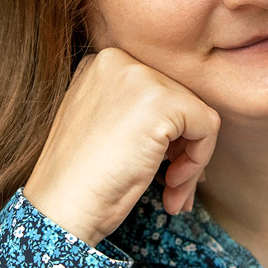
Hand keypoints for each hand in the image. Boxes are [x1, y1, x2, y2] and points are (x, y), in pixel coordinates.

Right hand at [23, 48, 220, 245]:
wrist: (60, 208)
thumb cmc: (79, 181)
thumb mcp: (105, 128)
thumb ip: (140, 114)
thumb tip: (191, 129)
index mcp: (101, 64)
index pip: (159, 91)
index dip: (168, 135)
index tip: (162, 168)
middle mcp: (118, 60)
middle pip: (180, 101)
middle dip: (182, 150)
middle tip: (172, 187)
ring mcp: (139, 77)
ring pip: (197, 114)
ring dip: (192, 160)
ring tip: (172, 192)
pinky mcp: (161, 102)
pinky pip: (207, 127)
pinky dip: (199, 160)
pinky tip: (171, 185)